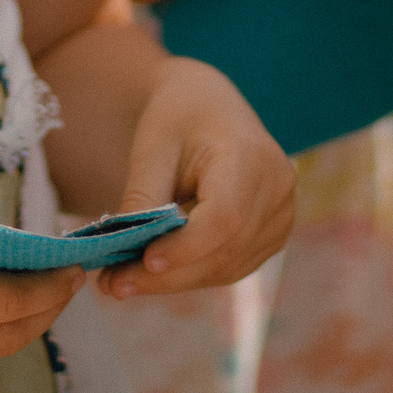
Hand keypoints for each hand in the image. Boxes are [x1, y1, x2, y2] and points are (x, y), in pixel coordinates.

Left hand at [95, 57, 294, 299]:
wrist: (208, 107)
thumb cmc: (177, 120)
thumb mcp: (152, 149)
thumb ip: (142, 199)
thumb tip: (121, 253)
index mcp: (250, 155)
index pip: (225, 217)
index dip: (187, 247)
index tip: (144, 262)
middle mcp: (276, 188)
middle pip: (224, 249)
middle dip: (167, 274)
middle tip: (112, 285)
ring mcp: (280, 215)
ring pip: (226, 267)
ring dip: (174, 281)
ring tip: (121, 281)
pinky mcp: (272, 234)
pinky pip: (231, 266)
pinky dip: (191, 273)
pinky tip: (155, 271)